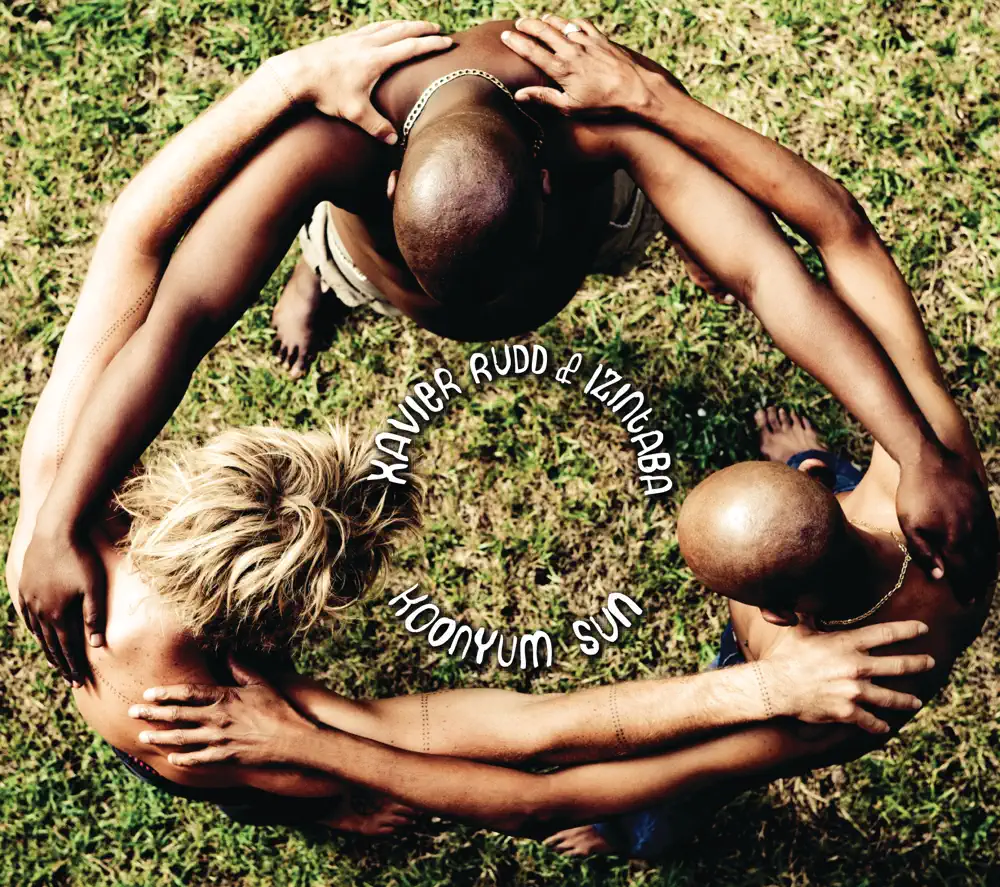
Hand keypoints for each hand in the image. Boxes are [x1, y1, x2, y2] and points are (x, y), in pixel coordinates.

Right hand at [17, 524, 106, 685]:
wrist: (55, 532)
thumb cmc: (81, 559)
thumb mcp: (94, 588)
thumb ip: (94, 617)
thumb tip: (96, 646)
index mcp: (58, 614)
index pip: (68, 647)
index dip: (74, 665)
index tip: (79, 681)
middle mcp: (40, 611)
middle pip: (51, 644)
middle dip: (62, 663)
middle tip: (70, 680)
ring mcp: (29, 600)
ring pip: (38, 632)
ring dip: (48, 649)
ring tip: (56, 662)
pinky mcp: (24, 587)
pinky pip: (26, 615)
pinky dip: (34, 629)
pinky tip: (37, 633)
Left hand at [129, 654, 315, 767]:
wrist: (291, 739)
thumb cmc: (277, 709)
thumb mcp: (261, 683)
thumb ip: (241, 667)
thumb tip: (227, 650)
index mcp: (225, 697)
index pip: (188, 693)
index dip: (166, 693)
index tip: (148, 694)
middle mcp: (217, 718)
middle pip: (177, 716)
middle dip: (152, 714)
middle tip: (132, 713)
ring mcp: (219, 740)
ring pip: (181, 738)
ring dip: (159, 736)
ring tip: (143, 735)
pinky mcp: (224, 757)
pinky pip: (196, 759)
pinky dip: (181, 759)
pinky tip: (170, 758)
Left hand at [269, 20, 453, 143]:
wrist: (296, 74)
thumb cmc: (326, 93)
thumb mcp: (354, 113)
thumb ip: (376, 126)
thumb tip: (394, 140)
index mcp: (376, 59)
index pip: (411, 48)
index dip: (431, 45)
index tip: (447, 43)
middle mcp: (368, 44)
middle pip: (402, 31)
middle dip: (422, 29)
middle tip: (438, 29)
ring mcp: (354, 39)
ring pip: (385, 26)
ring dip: (403, 24)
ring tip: (414, 26)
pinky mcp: (342, 40)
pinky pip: (369, 28)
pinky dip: (382, 27)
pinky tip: (382, 30)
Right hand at [500, 15, 657, 117]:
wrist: (637, 88)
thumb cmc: (603, 103)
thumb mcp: (571, 107)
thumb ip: (544, 99)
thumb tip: (519, 95)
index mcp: (561, 69)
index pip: (532, 51)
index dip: (516, 42)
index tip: (506, 36)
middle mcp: (571, 50)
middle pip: (543, 31)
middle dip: (528, 25)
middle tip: (518, 24)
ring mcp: (587, 41)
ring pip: (561, 24)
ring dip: (547, 21)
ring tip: (538, 20)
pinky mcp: (601, 38)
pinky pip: (582, 24)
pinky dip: (571, 22)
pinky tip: (568, 24)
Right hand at [760, 620, 933, 733]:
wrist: (775, 687)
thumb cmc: (786, 656)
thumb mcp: (800, 630)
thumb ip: (811, 616)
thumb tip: (809, 596)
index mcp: (846, 644)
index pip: (885, 634)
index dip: (908, 630)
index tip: (923, 629)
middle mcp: (855, 666)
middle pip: (898, 665)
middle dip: (918, 663)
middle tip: (930, 662)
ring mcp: (853, 691)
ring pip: (890, 697)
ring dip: (906, 699)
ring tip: (917, 701)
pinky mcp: (847, 711)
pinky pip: (870, 720)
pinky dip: (879, 725)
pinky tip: (886, 726)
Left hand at [896, 446, 997, 598]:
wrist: (930, 460)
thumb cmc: (913, 494)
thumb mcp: (910, 525)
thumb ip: (924, 553)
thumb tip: (941, 576)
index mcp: (954, 539)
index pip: (963, 572)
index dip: (965, 588)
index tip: (965, 602)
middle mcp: (973, 531)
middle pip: (979, 564)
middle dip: (977, 583)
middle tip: (975, 599)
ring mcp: (981, 517)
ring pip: (990, 550)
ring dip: (988, 568)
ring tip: (985, 582)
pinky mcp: (984, 505)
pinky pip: (994, 532)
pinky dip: (994, 547)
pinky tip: (991, 553)